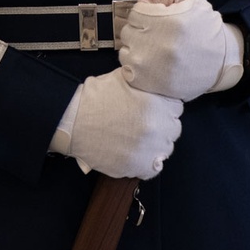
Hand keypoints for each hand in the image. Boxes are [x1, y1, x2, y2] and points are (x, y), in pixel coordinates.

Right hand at [51, 69, 182, 179]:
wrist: (72, 120)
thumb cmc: (95, 98)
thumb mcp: (124, 79)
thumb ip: (145, 83)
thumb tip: (155, 80)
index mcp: (157, 106)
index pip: (177, 109)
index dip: (164, 107)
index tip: (155, 108)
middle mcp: (157, 130)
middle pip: (173, 129)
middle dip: (162, 125)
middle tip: (144, 123)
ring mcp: (146, 151)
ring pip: (164, 150)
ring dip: (155, 144)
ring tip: (137, 138)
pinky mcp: (135, 167)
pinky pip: (151, 169)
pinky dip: (145, 163)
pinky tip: (134, 152)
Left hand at [118, 0, 244, 100]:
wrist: (222, 62)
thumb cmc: (204, 28)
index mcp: (167, 21)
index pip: (135, 14)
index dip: (145, 15)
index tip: (157, 21)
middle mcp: (155, 44)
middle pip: (128, 32)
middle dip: (140, 31)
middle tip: (158, 36)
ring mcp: (148, 66)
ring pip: (126, 51)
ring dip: (137, 49)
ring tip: (155, 50)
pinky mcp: (146, 83)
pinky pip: (127, 70)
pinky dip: (136, 66)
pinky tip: (152, 64)